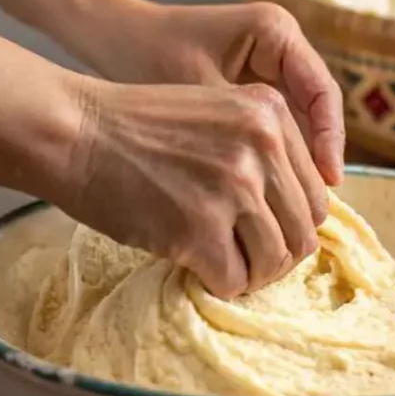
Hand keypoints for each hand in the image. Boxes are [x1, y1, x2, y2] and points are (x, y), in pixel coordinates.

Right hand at [50, 78, 329, 297]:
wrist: (75, 131)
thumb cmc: (139, 126)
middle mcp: (262, 146)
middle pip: (303, 232)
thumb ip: (264, 149)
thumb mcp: (219, 112)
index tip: (267, 233)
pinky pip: (233, 281)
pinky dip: (216, 283)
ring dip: (251, 274)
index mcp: (271, 113)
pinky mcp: (199, 228)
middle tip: (247, 260)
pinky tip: (194, 267)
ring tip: (222, 265)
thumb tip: (299, 215)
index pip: (318, 194)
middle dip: (278, 256)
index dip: (294, 224)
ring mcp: (233, 188)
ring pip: (274, 262)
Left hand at [78, 0, 345, 186]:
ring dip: (297, 165)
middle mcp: (282, 46)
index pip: (322, 92)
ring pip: (300, 124)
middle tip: (315, 207)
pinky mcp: (253, 87)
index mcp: (277, 31)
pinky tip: (270, 195)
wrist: (112, 38)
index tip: (328, 181)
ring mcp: (269, 66)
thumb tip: (281, 185)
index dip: (330, 140)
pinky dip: (275, 159)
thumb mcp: (201, 95)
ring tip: (294, 208)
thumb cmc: (148, 57)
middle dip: (316, 159)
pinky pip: (277, 128)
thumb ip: (243, 132)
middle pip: (317, 111)